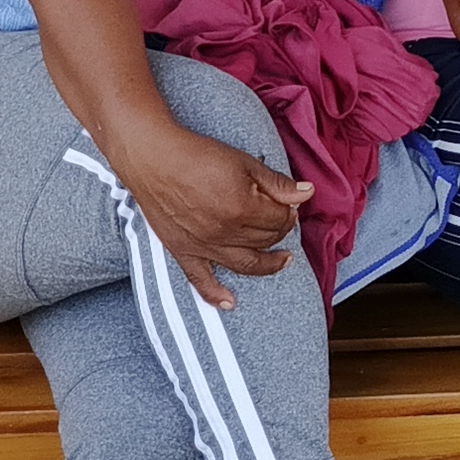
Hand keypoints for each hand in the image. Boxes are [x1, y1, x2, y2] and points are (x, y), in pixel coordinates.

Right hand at [112, 117, 307, 310]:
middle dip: (280, 230)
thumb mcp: (244, 162)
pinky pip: (201, 280)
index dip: (289, 211)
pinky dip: (216, 295)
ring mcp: (204, 246)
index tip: (289, 204)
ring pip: (246, 264)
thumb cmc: (197, 155)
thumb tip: (307, 193)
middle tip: (283, 219)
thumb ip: (277, 183)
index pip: (279, 220)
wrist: (153, 159)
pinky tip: (230, 303)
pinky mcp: (183, 251)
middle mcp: (225, 233)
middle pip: (266, 240)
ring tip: (282, 260)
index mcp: (242, 209)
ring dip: (268, 264)